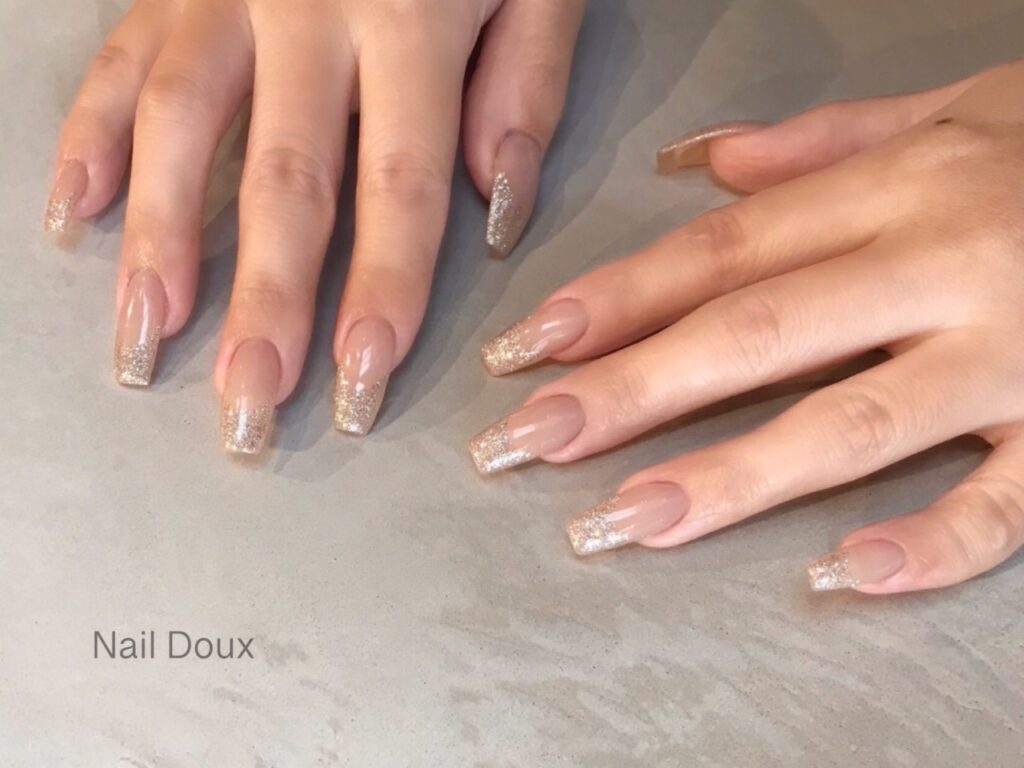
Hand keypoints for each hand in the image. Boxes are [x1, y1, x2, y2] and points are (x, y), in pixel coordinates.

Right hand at [45, 0, 583, 453]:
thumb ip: (524, 82)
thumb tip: (490, 207)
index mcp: (411, 18)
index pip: (397, 186)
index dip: (380, 292)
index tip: (360, 385)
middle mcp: (306, 10)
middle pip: (281, 184)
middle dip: (264, 306)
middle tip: (245, 410)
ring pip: (179, 130)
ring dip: (159, 247)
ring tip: (145, 346)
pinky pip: (119, 58)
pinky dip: (90, 138)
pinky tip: (75, 217)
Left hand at [470, 61, 1023, 594]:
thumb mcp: (956, 110)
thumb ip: (823, 142)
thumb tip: (704, 164)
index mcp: (900, 191)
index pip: (723, 255)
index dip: (617, 301)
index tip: (530, 348)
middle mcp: (941, 266)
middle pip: (754, 336)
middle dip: (630, 395)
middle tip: (526, 443)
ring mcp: (1014, 352)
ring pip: (851, 422)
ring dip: (729, 479)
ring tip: (625, 524)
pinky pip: (1005, 498)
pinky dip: (929, 542)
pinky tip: (841, 574)